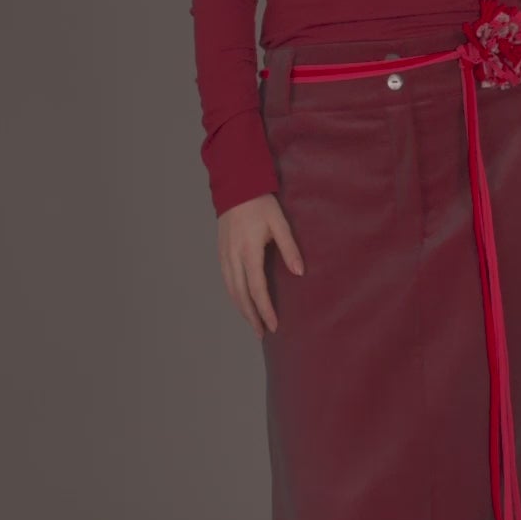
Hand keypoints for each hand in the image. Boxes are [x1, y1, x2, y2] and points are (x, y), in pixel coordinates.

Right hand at [217, 193, 303, 339]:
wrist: (235, 186)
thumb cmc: (260, 203)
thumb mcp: (280, 223)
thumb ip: (289, 248)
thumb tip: (299, 272)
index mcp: (249, 251)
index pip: (257, 289)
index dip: (265, 310)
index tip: (273, 325)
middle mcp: (233, 257)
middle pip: (241, 295)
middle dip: (251, 316)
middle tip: (262, 333)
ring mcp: (225, 255)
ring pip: (231, 290)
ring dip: (241, 308)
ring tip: (252, 323)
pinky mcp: (221, 252)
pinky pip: (227, 280)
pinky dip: (234, 295)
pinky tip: (241, 301)